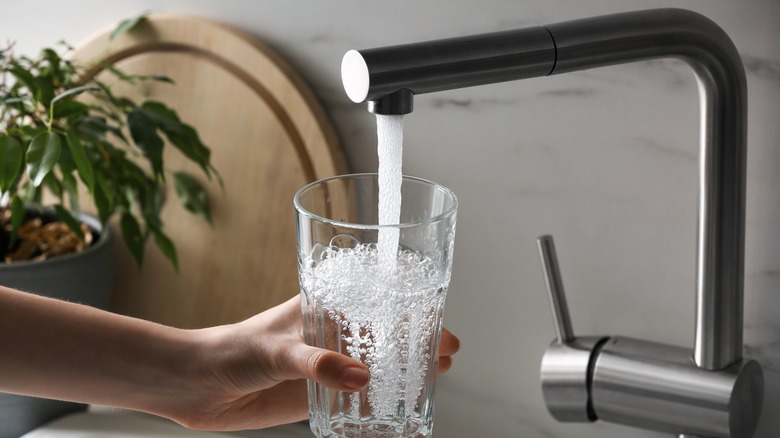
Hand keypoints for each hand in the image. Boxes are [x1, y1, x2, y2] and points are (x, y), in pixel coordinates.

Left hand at [165, 295, 459, 430]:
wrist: (199, 385)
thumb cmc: (232, 349)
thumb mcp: (277, 350)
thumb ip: (318, 363)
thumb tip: (361, 378)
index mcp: (324, 306)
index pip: (376, 297)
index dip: (411, 304)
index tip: (438, 315)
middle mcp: (332, 333)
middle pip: (387, 331)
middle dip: (419, 338)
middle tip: (447, 351)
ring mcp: (329, 365)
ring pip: (378, 363)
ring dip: (406, 369)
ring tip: (435, 375)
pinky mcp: (320, 394)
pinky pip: (359, 398)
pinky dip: (382, 401)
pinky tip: (401, 408)